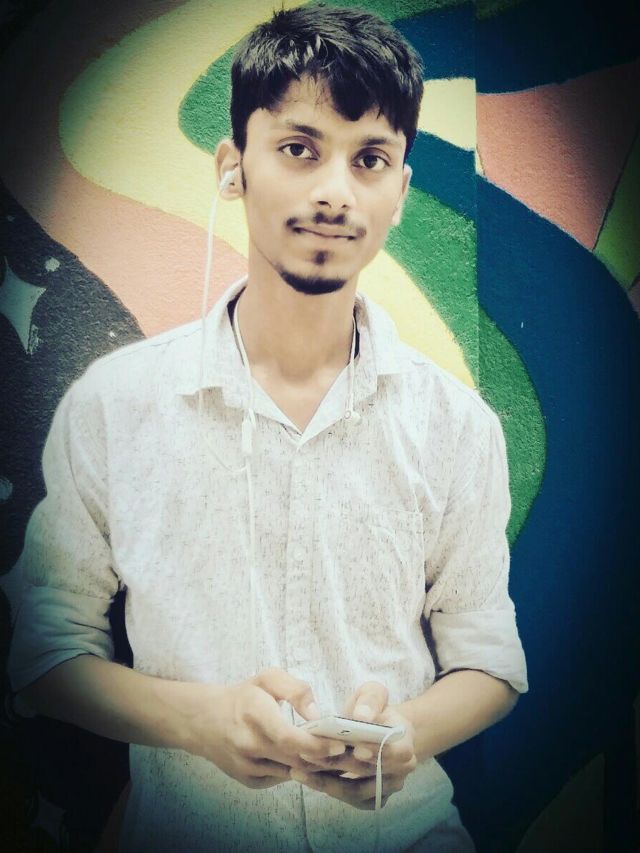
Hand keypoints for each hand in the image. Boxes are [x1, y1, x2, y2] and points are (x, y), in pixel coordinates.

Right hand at [184, 668, 347, 788]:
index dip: (315, 744)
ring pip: (291, 773)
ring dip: (317, 768)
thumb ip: (295, 690)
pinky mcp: (249, 781)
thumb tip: (316, 714)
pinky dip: (300, 772)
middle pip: (294, 759)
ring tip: (342, 760)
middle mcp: (248, 744)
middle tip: (353, 754)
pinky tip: (315, 763)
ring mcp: (247, 767)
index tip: (339, 744)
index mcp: (254, 714)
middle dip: (326, 759)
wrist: (204, 721)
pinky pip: (282, 778)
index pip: (287, 737)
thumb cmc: (243, 697)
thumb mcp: (267, 679)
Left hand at [290, 681, 416, 808]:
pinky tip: (303, 776)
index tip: (357, 748)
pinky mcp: (370, 799)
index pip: (399, 753)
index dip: (379, 752)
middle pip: (370, 773)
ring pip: (356, 791)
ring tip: (299, 768)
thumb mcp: (374, 693)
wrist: (377, 729)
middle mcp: (400, 770)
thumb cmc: (373, 710)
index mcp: (405, 742)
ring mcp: (385, 788)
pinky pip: (347, 798)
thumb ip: (370, 700)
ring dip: (326, 781)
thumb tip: (362, 716)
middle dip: (340, 763)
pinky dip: (325, 788)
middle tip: (309, 754)